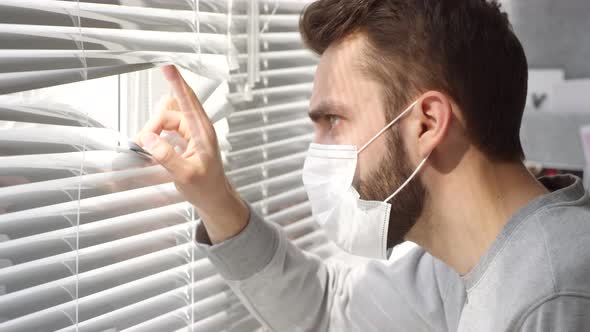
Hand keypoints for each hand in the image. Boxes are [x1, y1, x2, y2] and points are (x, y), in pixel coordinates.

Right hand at [134, 65, 248, 243]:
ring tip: (145, 149)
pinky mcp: (186, 140)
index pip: (188, 101)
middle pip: (168, 113)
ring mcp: (192, 133)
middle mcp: (198, 128)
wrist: (215, 199)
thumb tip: (147, 138)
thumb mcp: (184, 175)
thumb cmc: (206, 188)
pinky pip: (167, 129)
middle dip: (152, 126)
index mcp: (202, 132)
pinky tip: (151, 148)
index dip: (177, 82)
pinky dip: (156, 136)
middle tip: (141, 146)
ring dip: (152, 131)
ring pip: (165, 120)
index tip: (167, 66)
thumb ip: (166, 156)